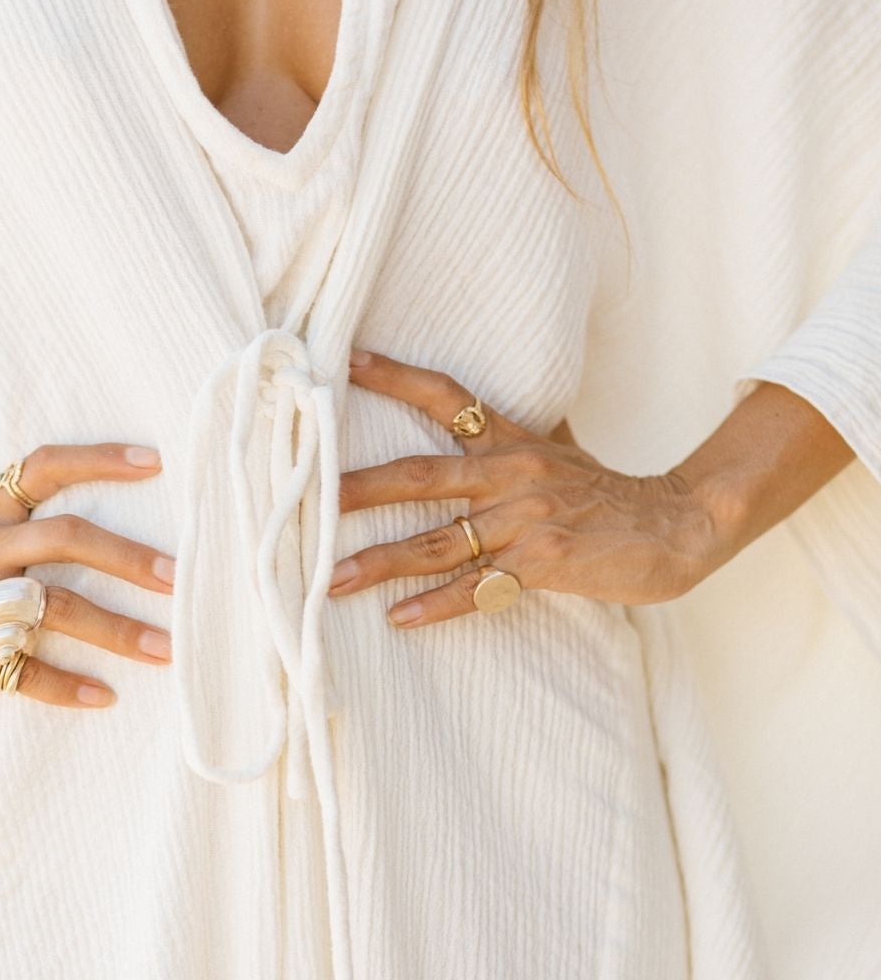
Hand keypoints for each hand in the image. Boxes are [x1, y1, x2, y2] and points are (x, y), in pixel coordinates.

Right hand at [0, 443, 175, 706]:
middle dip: (130, 558)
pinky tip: (104, 697)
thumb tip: (40, 476)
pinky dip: (64, 685)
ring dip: (116, 631)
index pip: (44, 466)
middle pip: (66, 538)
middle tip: (180, 578)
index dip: (99, 459)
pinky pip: (17, 670)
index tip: (155, 460)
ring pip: (53, 608)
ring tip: (166, 650)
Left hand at [329, 349, 718, 626]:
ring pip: (438, 540)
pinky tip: (400, 619)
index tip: (344, 360)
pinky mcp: (543, 562)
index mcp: (511, 442)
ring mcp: (526, 520)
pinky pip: (479, 587)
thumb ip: (511, 441)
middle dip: (357, 489)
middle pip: (419, 474)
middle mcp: (511, 474)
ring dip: (381, 561)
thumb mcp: (559, 453)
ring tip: (331, 579)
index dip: (395, 377)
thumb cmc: (610, 496)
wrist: (676, 525)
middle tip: (304, 498)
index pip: (446, 397)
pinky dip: (437, 605)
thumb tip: (469, 420)